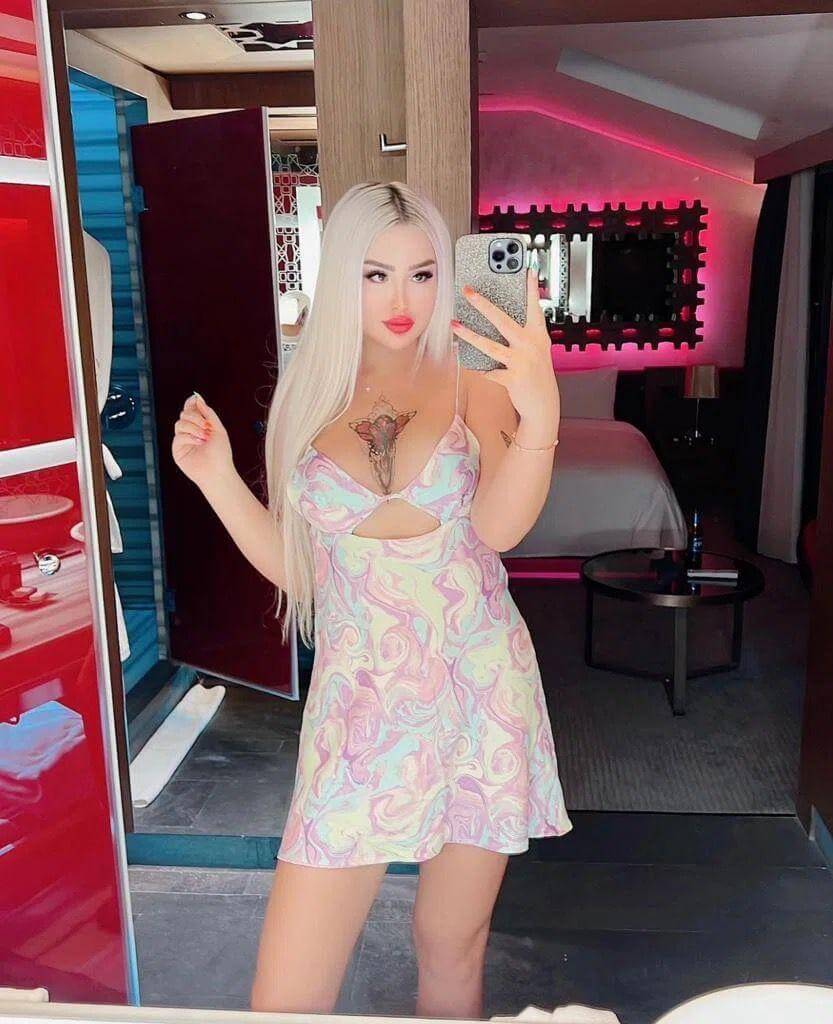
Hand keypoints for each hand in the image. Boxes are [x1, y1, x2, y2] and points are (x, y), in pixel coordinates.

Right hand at [172, 393, 233, 489]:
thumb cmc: (221, 453)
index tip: (195, 399)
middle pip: (184, 414)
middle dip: (195, 417)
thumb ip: (208, 413)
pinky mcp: (177, 449)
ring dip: (193, 428)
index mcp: (201, 426)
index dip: (191, 403)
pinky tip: (199, 443)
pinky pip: (178, 436)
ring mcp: (183, 440)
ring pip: (180, 424)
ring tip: (204, 437)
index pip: (191, 409)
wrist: (218, 471)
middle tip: (206, 426)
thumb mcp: (218, 429)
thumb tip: (198, 399)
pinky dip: (189, 437)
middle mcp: (190, 431)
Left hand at [452, 267, 557, 421]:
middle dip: (483, 304)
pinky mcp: (512, 379)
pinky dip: (478, 368)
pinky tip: (469, 363)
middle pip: (502, 320)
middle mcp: (530, 346)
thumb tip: (500, 318)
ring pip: (489, 345)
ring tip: (454, 325)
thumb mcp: (537, 349)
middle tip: (468, 291)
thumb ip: (524, 333)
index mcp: (538, 335)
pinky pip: (488, 371)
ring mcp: (521, 362)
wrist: (543, 404)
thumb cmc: (537, 374)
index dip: (530, 289)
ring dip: (469, 335)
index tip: (526, 270)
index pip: (533, 307)